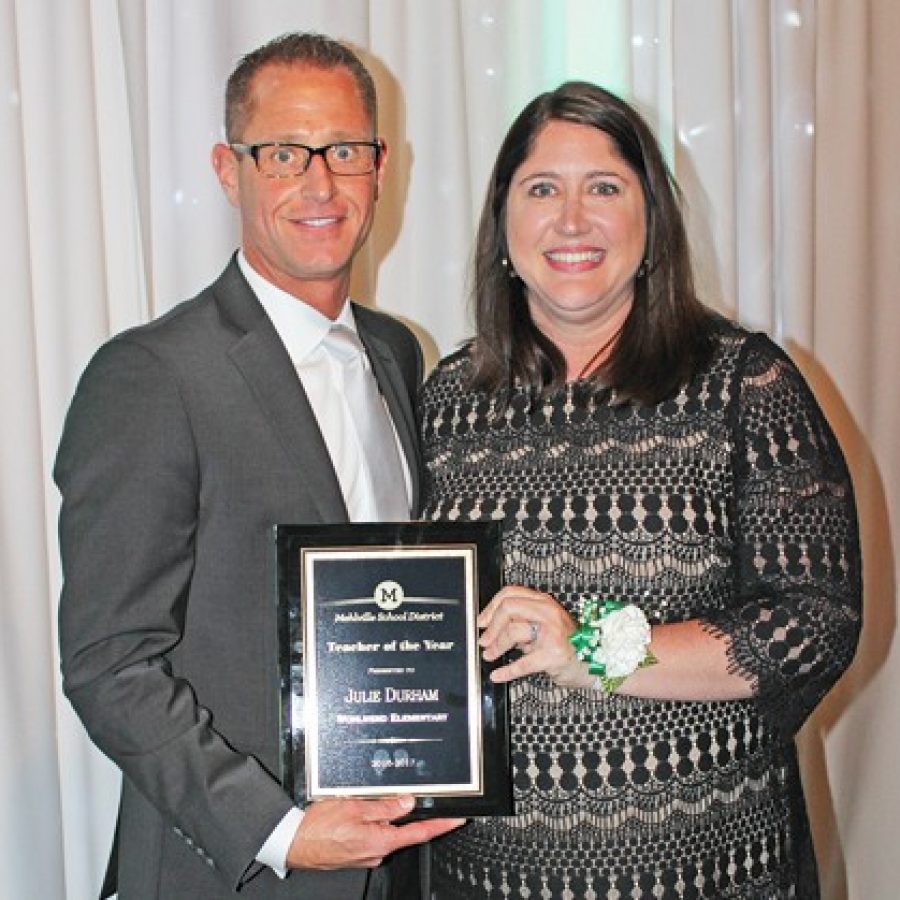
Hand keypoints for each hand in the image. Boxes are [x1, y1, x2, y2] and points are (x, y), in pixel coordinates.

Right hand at [286, 796, 463, 868]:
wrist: (294, 843)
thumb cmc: (319, 826)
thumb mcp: (355, 807)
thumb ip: (385, 806)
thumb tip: (409, 802)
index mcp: (381, 841)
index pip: (421, 832)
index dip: (442, 825)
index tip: (458, 819)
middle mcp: (377, 853)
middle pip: (401, 829)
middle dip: (398, 812)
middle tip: (384, 798)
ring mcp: (366, 856)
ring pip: (383, 831)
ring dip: (377, 818)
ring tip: (355, 807)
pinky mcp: (356, 855)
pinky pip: (370, 836)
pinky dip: (367, 824)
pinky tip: (351, 817)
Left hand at [478, 585, 592, 688]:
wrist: (595, 662)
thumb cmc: (568, 644)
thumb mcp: (544, 626)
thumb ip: (523, 622)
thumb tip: (492, 628)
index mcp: (543, 602)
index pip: (510, 594)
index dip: (491, 607)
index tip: (481, 621)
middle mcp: (548, 612)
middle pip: (508, 608)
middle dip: (491, 626)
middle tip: (483, 641)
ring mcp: (552, 633)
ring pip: (513, 631)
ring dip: (496, 646)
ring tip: (488, 656)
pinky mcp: (553, 655)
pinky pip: (523, 663)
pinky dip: (506, 671)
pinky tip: (497, 675)